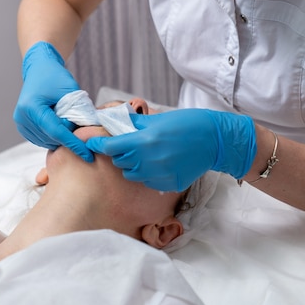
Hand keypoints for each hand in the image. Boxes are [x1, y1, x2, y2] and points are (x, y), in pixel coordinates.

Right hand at [13, 42, 92, 161]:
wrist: (39, 69)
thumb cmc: (55, 76)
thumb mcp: (70, 91)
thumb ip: (77, 112)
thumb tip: (86, 134)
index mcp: (32, 107)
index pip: (56, 132)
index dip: (73, 144)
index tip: (87, 155)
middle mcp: (22, 117)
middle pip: (51, 138)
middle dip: (68, 137)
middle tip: (80, 125)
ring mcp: (20, 123)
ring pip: (47, 142)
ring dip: (61, 137)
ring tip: (67, 121)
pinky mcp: (22, 127)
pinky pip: (42, 140)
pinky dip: (53, 137)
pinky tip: (59, 125)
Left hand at [85, 109, 256, 191]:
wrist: (214, 140)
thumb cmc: (184, 124)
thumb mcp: (155, 119)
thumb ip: (130, 125)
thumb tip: (107, 123)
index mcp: (144, 140)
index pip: (110, 147)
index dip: (97, 144)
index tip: (90, 143)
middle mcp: (149, 160)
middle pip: (119, 161)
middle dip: (119, 153)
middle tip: (130, 144)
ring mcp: (159, 175)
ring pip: (132, 174)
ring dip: (133, 165)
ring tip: (147, 154)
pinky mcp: (168, 185)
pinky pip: (148, 181)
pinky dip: (148, 174)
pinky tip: (160, 163)